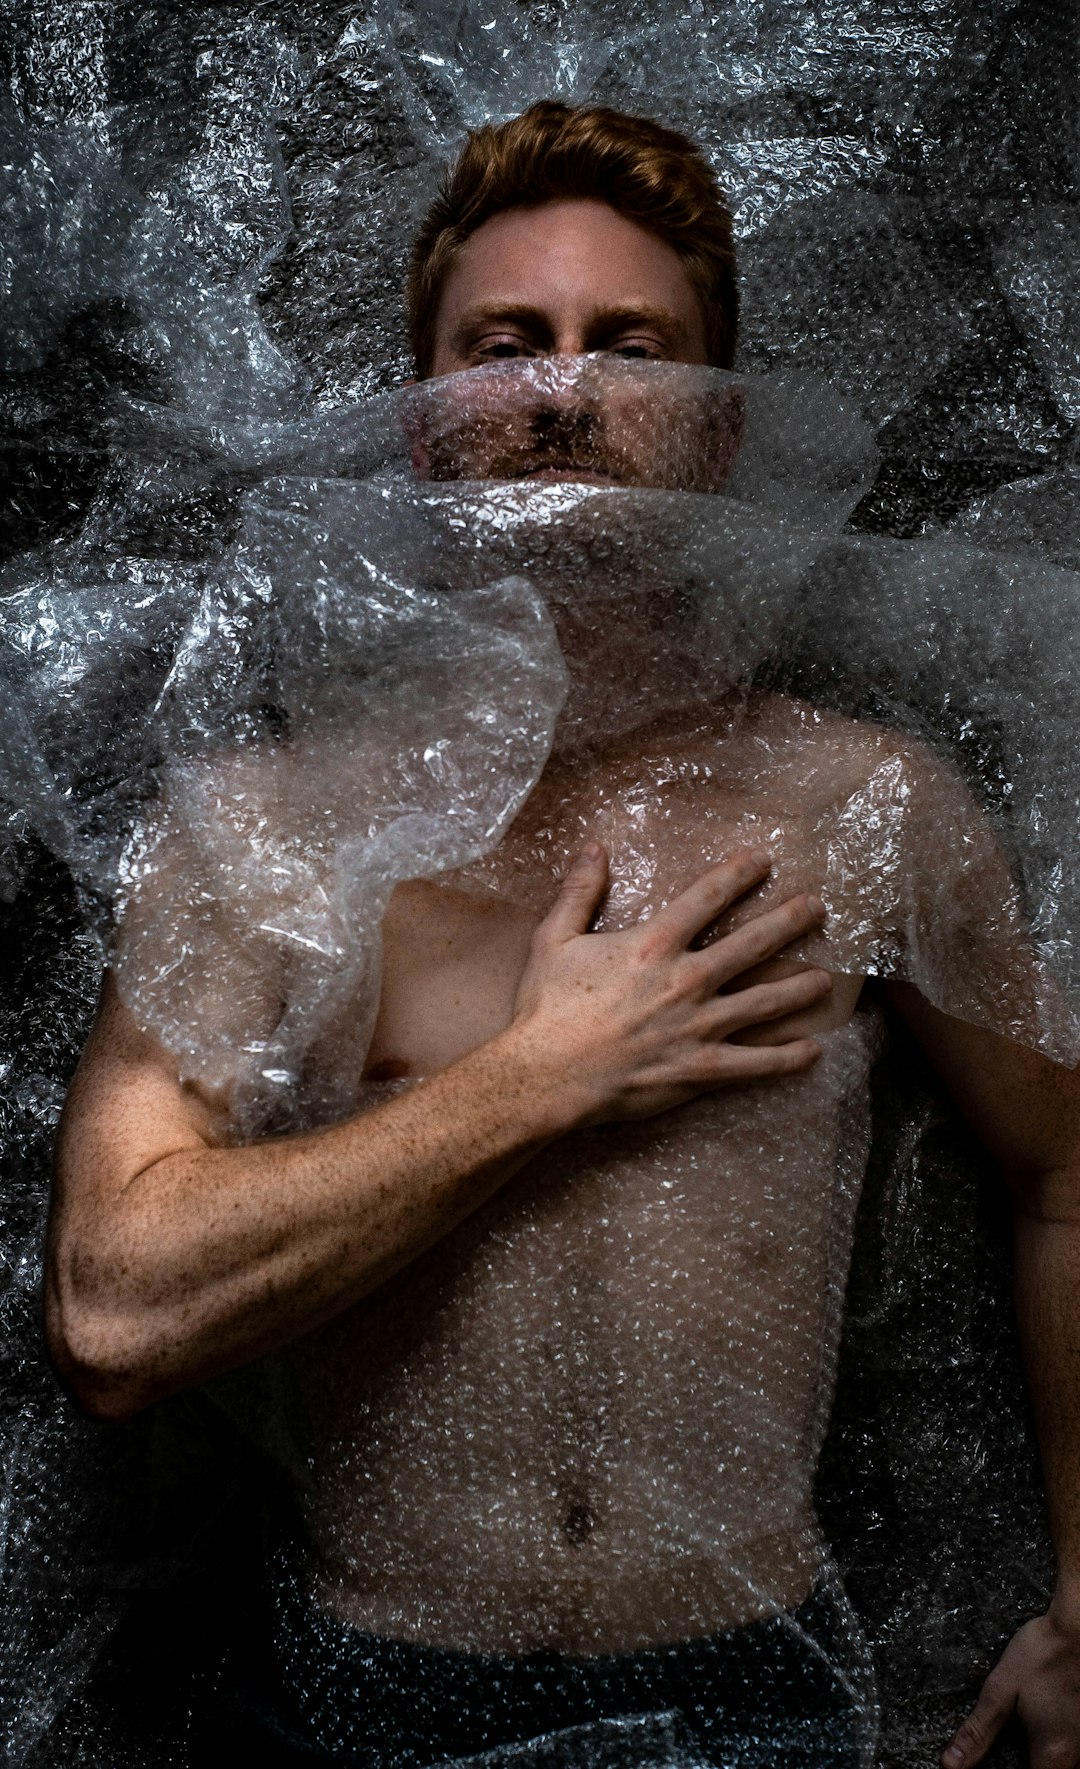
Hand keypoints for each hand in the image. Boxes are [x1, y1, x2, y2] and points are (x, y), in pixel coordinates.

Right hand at [511, 842, 829, 1125]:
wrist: (547, 1076)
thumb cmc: (547, 1009)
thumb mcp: (554, 939)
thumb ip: (580, 892)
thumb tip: (594, 847)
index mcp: (653, 945)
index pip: (708, 897)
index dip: (739, 874)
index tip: (764, 860)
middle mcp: (686, 980)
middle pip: (752, 944)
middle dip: (789, 922)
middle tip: (817, 908)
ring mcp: (699, 1026)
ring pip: (764, 1001)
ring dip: (799, 988)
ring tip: (825, 979)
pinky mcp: (701, 1069)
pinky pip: (755, 1064)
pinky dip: (786, 1058)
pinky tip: (812, 1051)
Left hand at [943, 1610, 1079, 1768]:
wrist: (1078, 1629)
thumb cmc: (1042, 1655)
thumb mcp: (1000, 1691)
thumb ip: (977, 1732)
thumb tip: (952, 1764)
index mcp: (1051, 1755)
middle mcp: (1075, 1757)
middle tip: (1004, 1760)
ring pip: (1065, 1768)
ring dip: (1042, 1763)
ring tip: (1022, 1750)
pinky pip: (1072, 1755)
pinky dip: (1055, 1755)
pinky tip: (1041, 1736)